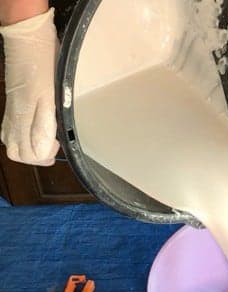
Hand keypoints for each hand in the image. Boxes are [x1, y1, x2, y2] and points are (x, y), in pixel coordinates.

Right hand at [0, 8, 59, 165]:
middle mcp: (13, 118)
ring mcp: (11, 111)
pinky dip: (22, 137)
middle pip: (17, 153)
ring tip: (47, 141)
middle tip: (53, 148)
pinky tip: (35, 131)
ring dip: (29, 149)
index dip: (44, 157)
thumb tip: (43, 152)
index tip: (58, 146)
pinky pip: (10, 129)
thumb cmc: (43, 66)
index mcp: (23, 119)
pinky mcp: (12, 103)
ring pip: (13, 142)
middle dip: (36, 157)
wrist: (29, 39)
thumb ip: (44, 126)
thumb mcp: (50, 98)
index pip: (27, 154)